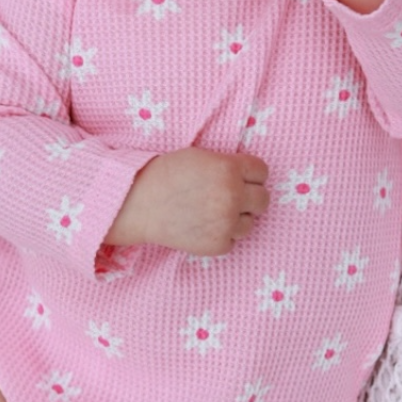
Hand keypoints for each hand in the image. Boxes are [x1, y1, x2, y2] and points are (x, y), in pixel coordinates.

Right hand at [106, 148, 269, 254]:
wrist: (138, 204)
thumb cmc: (165, 176)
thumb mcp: (200, 156)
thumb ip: (227, 165)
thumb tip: (249, 177)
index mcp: (229, 169)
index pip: (262, 172)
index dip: (251, 175)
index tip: (239, 179)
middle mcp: (232, 196)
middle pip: (263, 200)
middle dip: (249, 198)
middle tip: (228, 198)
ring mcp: (226, 223)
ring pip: (250, 223)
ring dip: (236, 219)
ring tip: (212, 214)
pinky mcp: (218, 245)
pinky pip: (233, 241)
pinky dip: (221, 236)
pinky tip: (203, 227)